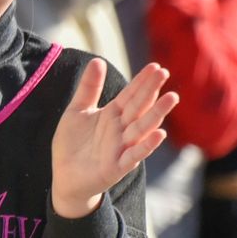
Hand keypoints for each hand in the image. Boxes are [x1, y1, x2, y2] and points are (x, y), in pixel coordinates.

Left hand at [50, 60, 176, 218]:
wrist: (65, 176)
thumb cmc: (73, 144)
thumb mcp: (76, 111)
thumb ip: (89, 88)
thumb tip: (98, 60)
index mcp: (112, 115)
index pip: (131, 95)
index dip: (142, 81)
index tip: (155, 65)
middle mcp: (121, 129)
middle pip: (139, 107)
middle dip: (151, 90)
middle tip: (165, 72)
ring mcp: (121, 147)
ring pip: (142, 128)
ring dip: (156, 114)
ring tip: (171, 98)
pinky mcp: (117, 167)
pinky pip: (134, 155)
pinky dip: (146, 145)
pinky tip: (158, 134)